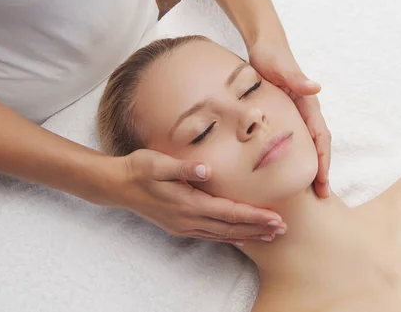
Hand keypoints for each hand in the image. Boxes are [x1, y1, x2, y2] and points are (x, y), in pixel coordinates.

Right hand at [108, 149, 287, 245]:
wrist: (118, 184)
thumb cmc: (139, 169)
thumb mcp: (159, 163)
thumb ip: (185, 167)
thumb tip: (208, 170)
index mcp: (188, 203)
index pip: (229, 213)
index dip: (254, 217)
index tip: (276, 218)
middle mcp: (188, 219)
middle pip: (230, 228)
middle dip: (258, 229)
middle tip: (282, 230)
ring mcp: (183, 225)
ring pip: (222, 235)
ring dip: (247, 235)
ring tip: (268, 236)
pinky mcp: (178, 225)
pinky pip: (209, 235)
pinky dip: (228, 237)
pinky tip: (238, 238)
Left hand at [248, 41, 330, 197]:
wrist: (263, 45)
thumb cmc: (271, 55)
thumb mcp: (280, 66)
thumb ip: (296, 77)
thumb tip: (315, 88)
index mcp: (307, 104)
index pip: (320, 138)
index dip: (323, 161)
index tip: (322, 182)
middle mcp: (305, 112)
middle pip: (317, 147)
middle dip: (320, 171)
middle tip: (320, 196)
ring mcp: (295, 115)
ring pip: (305, 146)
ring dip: (308, 167)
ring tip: (306, 190)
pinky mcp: (283, 116)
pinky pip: (291, 141)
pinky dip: (293, 157)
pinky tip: (285, 171)